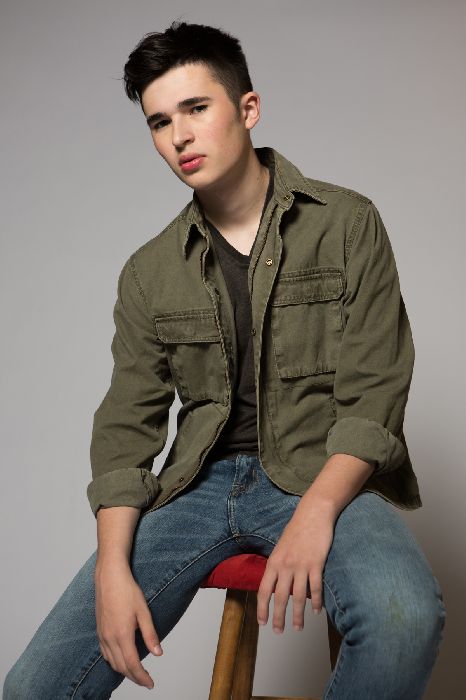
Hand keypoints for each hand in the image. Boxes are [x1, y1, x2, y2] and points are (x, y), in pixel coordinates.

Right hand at [95, 559, 162, 688]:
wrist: (109, 577)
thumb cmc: (127, 590)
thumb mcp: (143, 611)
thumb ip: (150, 634)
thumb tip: (158, 653)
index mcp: (122, 634)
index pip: (132, 664)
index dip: (142, 677)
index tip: (150, 683)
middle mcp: (109, 638)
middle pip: (121, 667)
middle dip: (134, 677)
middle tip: (146, 680)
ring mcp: (102, 635)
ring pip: (112, 662)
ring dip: (124, 671)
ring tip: (136, 672)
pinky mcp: (99, 631)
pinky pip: (105, 654)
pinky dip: (114, 662)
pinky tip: (121, 660)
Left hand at [256, 502, 334, 632]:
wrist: (313, 513)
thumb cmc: (297, 529)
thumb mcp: (280, 547)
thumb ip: (277, 565)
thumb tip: (274, 583)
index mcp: (274, 562)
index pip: (264, 590)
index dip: (262, 608)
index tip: (262, 622)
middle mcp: (285, 565)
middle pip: (280, 598)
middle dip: (279, 617)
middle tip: (279, 632)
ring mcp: (301, 565)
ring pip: (298, 597)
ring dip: (298, 615)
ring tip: (298, 628)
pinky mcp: (316, 564)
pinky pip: (315, 588)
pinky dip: (316, 602)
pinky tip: (317, 611)